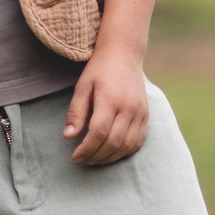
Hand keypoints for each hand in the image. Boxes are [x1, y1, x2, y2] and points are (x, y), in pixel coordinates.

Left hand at [64, 46, 148, 165]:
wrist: (124, 55)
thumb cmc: (99, 70)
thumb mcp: (82, 87)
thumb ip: (76, 112)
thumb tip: (68, 136)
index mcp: (110, 99)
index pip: (98, 132)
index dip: (86, 148)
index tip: (75, 156)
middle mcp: (128, 107)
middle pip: (113, 142)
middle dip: (96, 156)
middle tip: (84, 159)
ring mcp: (140, 112)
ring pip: (127, 145)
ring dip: (110, 158)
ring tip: (95, 159)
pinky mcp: (146, 115)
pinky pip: (138, 141)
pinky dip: (125, 152)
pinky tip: (112, 153)